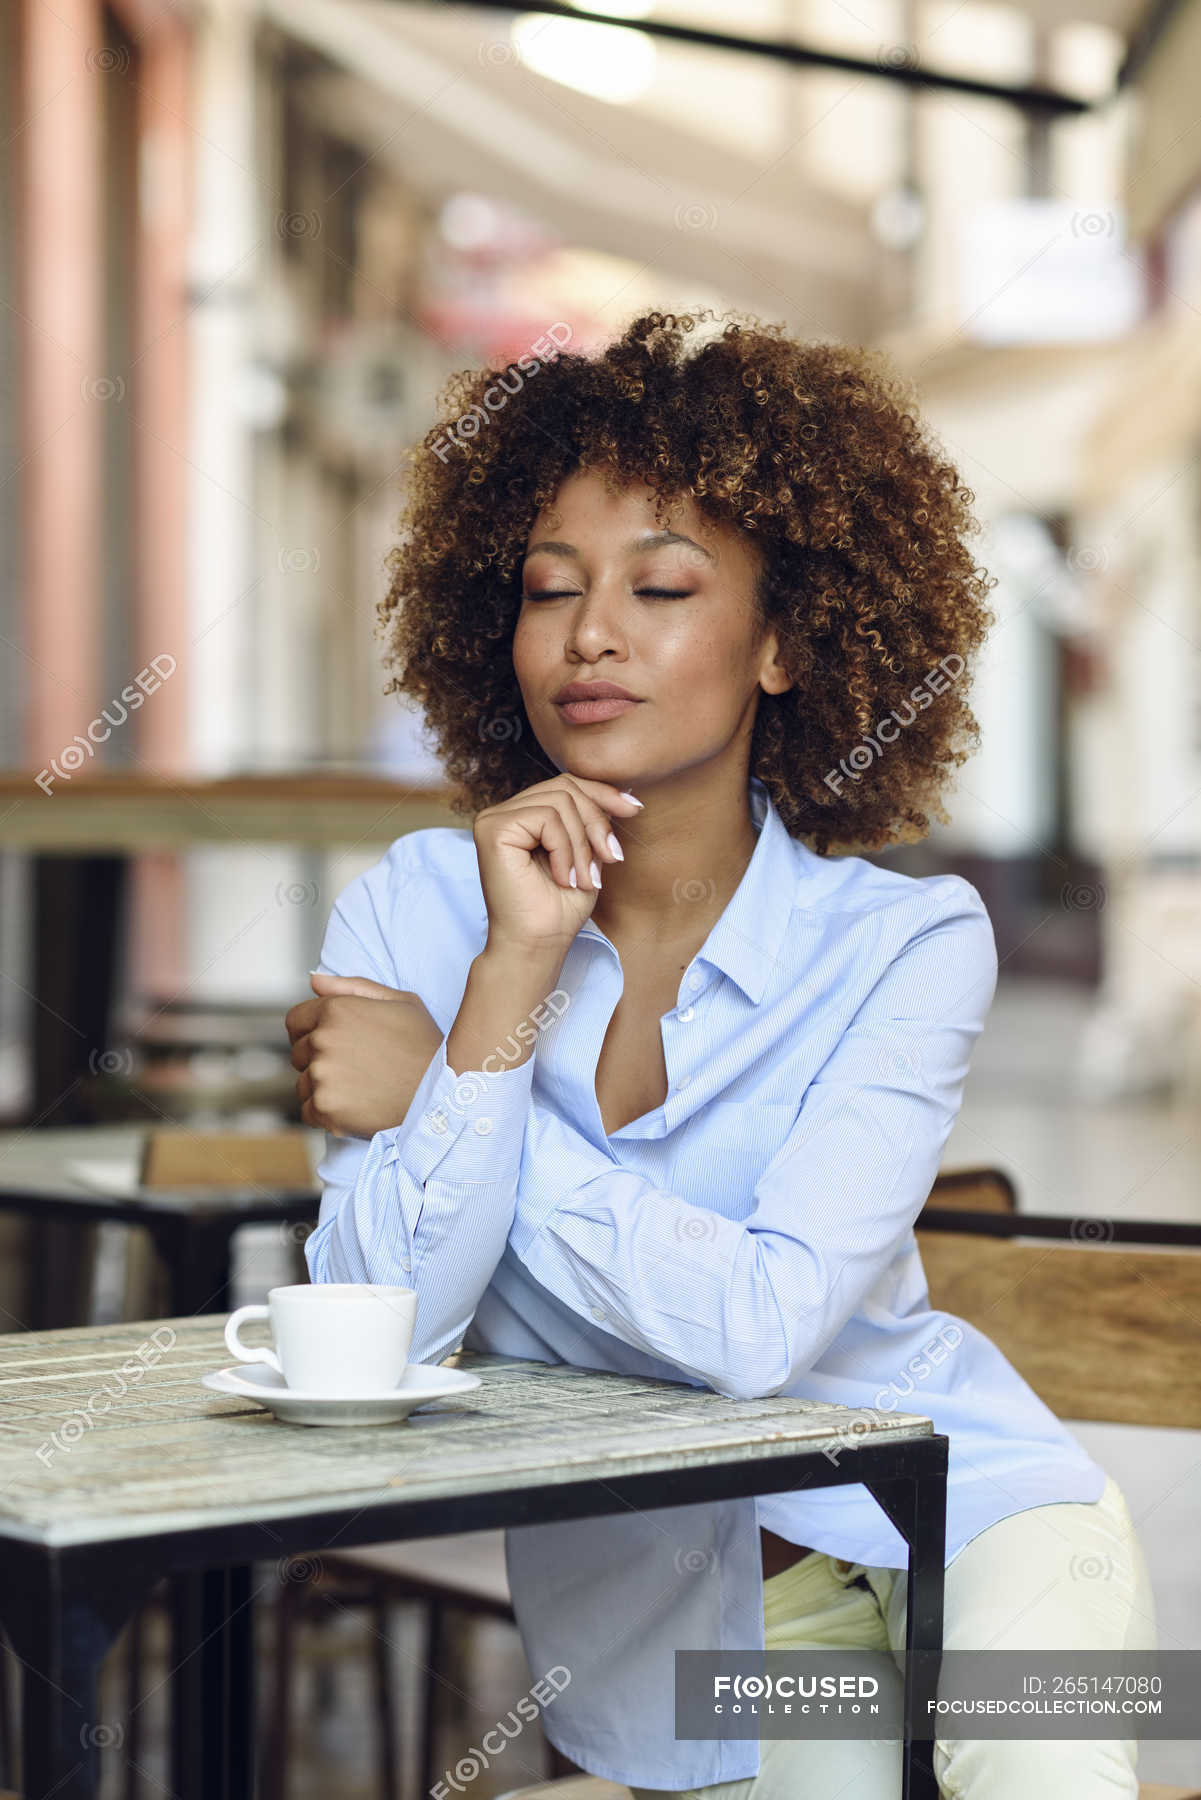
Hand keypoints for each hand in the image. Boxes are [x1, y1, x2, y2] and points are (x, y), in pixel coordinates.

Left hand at [285, 972, 443, 1138]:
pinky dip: (325, 1113)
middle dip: (319, 1059)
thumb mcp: (400, 1002)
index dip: (310, 1031)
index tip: (331, 1044)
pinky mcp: (325, 1108)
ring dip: (322, 1087)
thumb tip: (313, 980)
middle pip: (298, 1053)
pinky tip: (354, 1107)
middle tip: (355, 1069)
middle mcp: (323, 1040)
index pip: (295, 1020)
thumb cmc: (426, 1045)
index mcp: (337, 1010)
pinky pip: (308, 1111)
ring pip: (303, 1083)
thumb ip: (353, 987)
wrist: (444, 1092)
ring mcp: (322, 1075)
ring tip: (359, 1089)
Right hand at [474, 774, 642, 953]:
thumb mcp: (588, 856)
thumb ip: (594, 823)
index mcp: (524, 815)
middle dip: (597, 822)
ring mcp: (494, 818)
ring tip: (583, 879)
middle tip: (610, 858)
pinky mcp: (492, 829)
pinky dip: (565, 850)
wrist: (537, 945)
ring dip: (582, 844)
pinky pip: (546, 818)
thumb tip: (626, 797)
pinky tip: (562, 878)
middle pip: (565, 787)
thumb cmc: (560, 909)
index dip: (603, 793)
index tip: (634, 808)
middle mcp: (505, 812)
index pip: (566, 784)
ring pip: (560, 801)